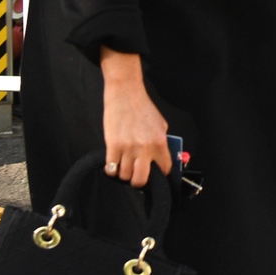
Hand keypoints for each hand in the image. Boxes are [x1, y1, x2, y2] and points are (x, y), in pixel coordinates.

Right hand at [100, 49, 171, 187]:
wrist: (126, 93)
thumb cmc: (142, 107)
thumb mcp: (160, 124)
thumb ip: (161, 143)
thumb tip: (160, 160)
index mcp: (160, 142)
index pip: (164, 170)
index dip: (159, 176)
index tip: (154, 176)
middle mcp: (145, 147)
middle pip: (141, 180)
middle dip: (138, 181)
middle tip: (136, 174)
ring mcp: (128, 148)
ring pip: (124, 176)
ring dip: (123, 173)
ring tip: (123, 164)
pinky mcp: (113, 146)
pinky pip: (111, 169)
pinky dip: (112, 169)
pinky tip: (114, 162)